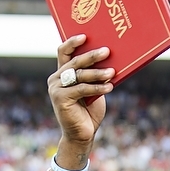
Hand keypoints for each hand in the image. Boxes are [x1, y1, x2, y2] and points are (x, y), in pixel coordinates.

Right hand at [48, 35, 113, 170]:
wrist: (83, 134)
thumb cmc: (89, 110)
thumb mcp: (94, 89)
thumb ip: (95, 75)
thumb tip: (111, 58)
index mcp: (62, 72)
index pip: (64, 51)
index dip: (73, 41)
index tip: (86, 35)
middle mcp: (56, 78)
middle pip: (74, 61)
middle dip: (92, 56)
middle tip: (107, 51)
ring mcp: (56, 89)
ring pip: (79, 75)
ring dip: (98, 73)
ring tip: (113, 72)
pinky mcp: (60, 99)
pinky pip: (81, 89)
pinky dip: (97, 88)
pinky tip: (109, 87)